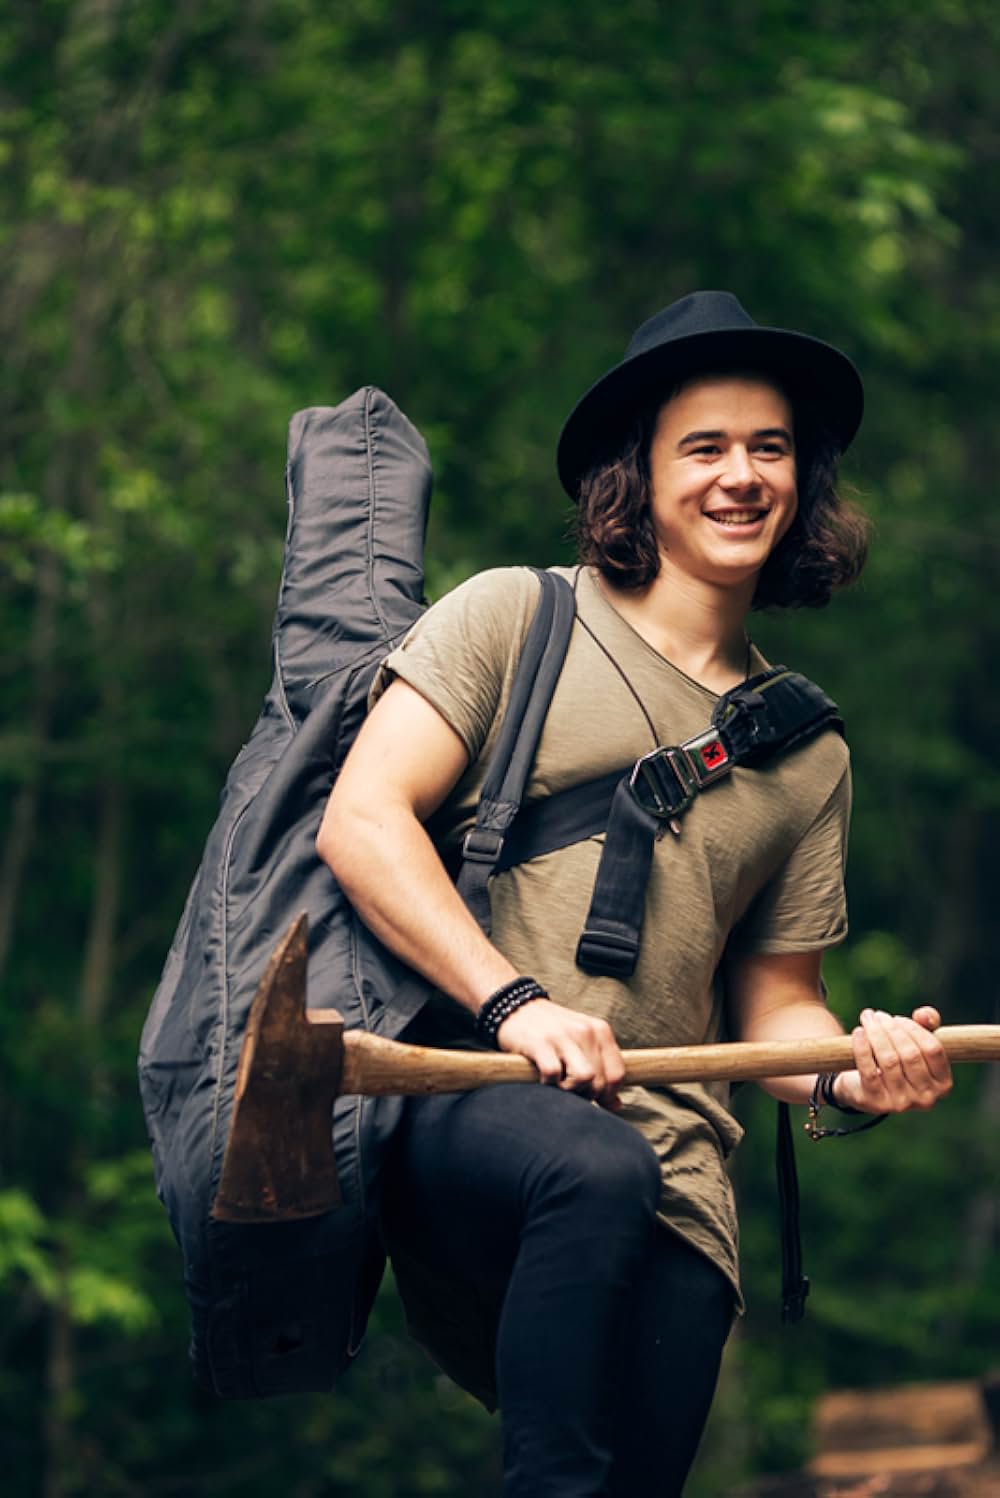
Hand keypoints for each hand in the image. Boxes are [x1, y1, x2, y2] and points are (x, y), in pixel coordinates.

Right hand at [495, 1000, 624, 1109]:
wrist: (516, 1008)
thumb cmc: (551, 1031)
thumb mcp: (581, 1043)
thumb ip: (601, 1068)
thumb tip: (615, 1104)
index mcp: (600, 1030)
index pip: (617, 1074)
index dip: (608, 1095)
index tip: (595, 1099)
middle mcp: (585, 1031)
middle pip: (600, 1081)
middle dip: (587, 1094)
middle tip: (571, 1091)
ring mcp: (563, 1036)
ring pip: (584, 1078)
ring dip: (571, 1090)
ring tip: (559, 1085)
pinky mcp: (540, 1043)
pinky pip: (553, 1074)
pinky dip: (548, 1084)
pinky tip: (542, 1078)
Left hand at [834, 1006, 951, 1114]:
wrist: (863, 1086)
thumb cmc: (897, 1059)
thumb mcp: (916, 1041)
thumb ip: (928, 1023)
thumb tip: (923, 1015)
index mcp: (942, 1084)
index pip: (933, 1049)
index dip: (915, 1029)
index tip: (897, 1019)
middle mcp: (926, 1098)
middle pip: (910, 1054)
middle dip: (892, 1029)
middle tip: (879, 1016)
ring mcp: (901, 1103)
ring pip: (889, 1061)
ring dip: (876, 1034)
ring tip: (868, 1019)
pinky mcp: (875, 1102)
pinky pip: (868, 1070)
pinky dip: (862, 1048)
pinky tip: (858, 1032)